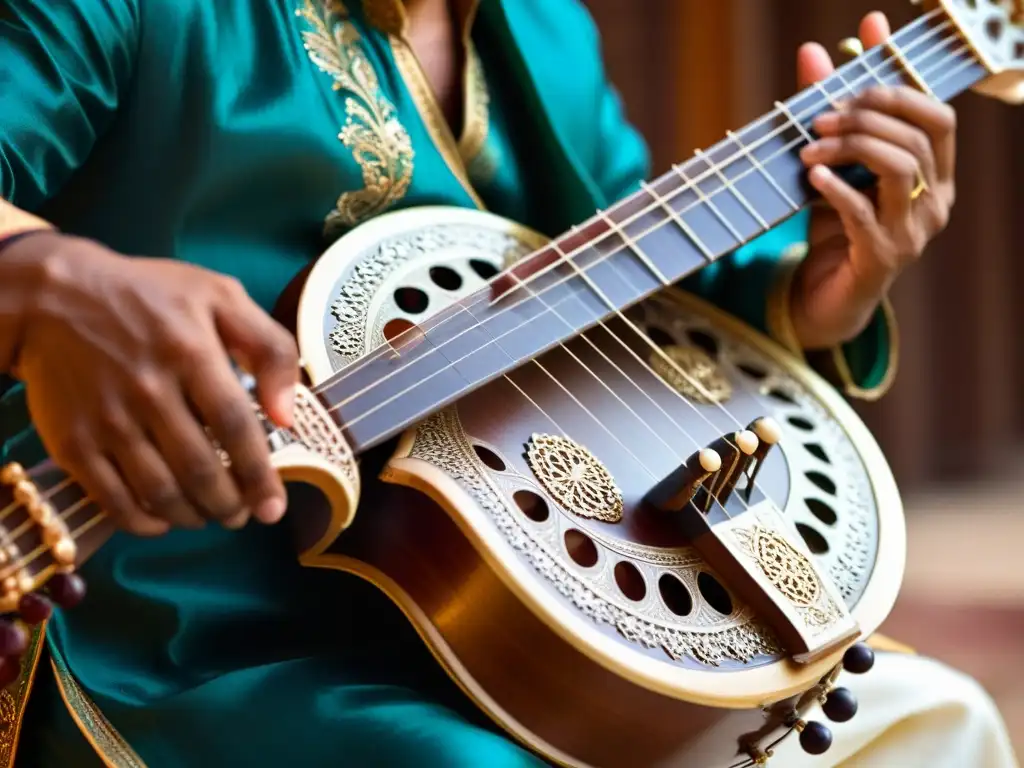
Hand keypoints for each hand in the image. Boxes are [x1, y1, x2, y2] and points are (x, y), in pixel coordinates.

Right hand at [5, 232, 298, 534]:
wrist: (51, 295)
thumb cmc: (149, 296)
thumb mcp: (221, 297)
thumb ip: (271, 348)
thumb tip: (287, 416)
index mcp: (191, 352)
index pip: (234, 426)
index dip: (258, 474)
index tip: (273, 507)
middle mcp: (148, 390)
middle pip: (199, 469)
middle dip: (228, 504)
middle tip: (241, 514)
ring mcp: (106, 419)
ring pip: (159, 491)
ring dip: (193, 516)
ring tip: (210, 515)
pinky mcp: (72, 441)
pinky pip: (112, 499)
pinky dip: (143, 521)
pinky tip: (164, 519)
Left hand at [790, 11, 956, 348]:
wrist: (827, 293)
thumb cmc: (837, 225)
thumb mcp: (836, 165)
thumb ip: (832, 111)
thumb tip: (813, 51)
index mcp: (936, 176)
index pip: (939, 119)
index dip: (900, 92)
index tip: (851, 85)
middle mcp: (935, 204)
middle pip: (915, 139)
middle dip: (865, 119)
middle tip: (818, 118)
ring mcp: (912, 234)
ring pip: (900, 170)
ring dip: (851, 148)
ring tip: (810, 147)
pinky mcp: (881, 258)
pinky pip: (864, 214)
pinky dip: (836, 189)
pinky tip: (812, 176)